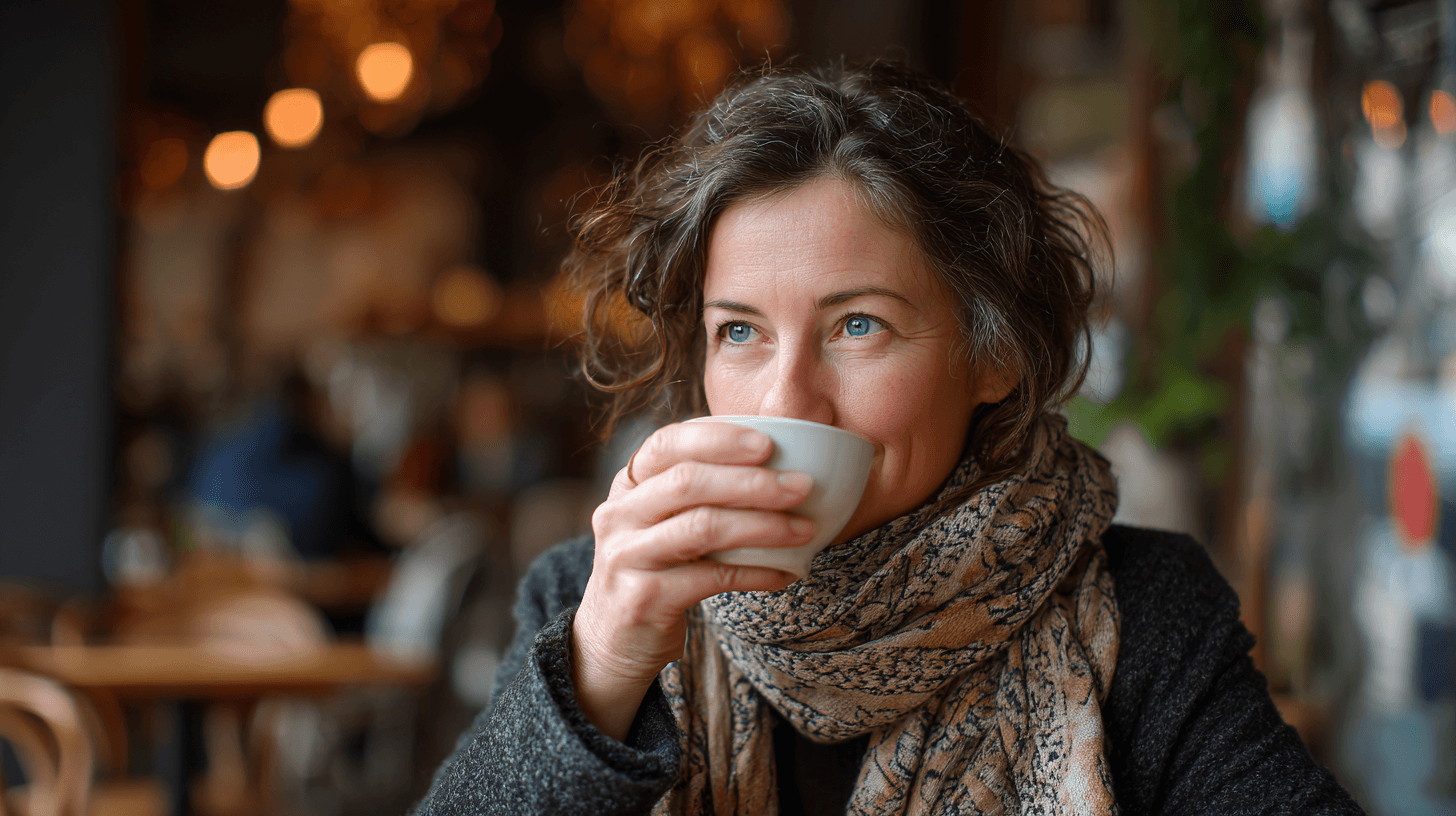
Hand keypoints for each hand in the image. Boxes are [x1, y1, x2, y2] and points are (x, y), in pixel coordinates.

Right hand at [571, 420, 814, 740]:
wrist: (613, 641)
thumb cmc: (657, 570)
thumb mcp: (663, 522)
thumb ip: (700, 490)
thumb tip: (780, 461)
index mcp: (627, 485)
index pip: (667, 443)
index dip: (718, 438)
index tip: (768, 443)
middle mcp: (618, 514)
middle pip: (687, 482)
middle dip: (751, 481)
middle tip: (801, 486)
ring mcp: (626, 556)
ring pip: (701, 527)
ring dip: (762, 525)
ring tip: (805, 529)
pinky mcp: (643, 597)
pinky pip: (711, 578)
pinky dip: (756, 572)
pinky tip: (787, 573)